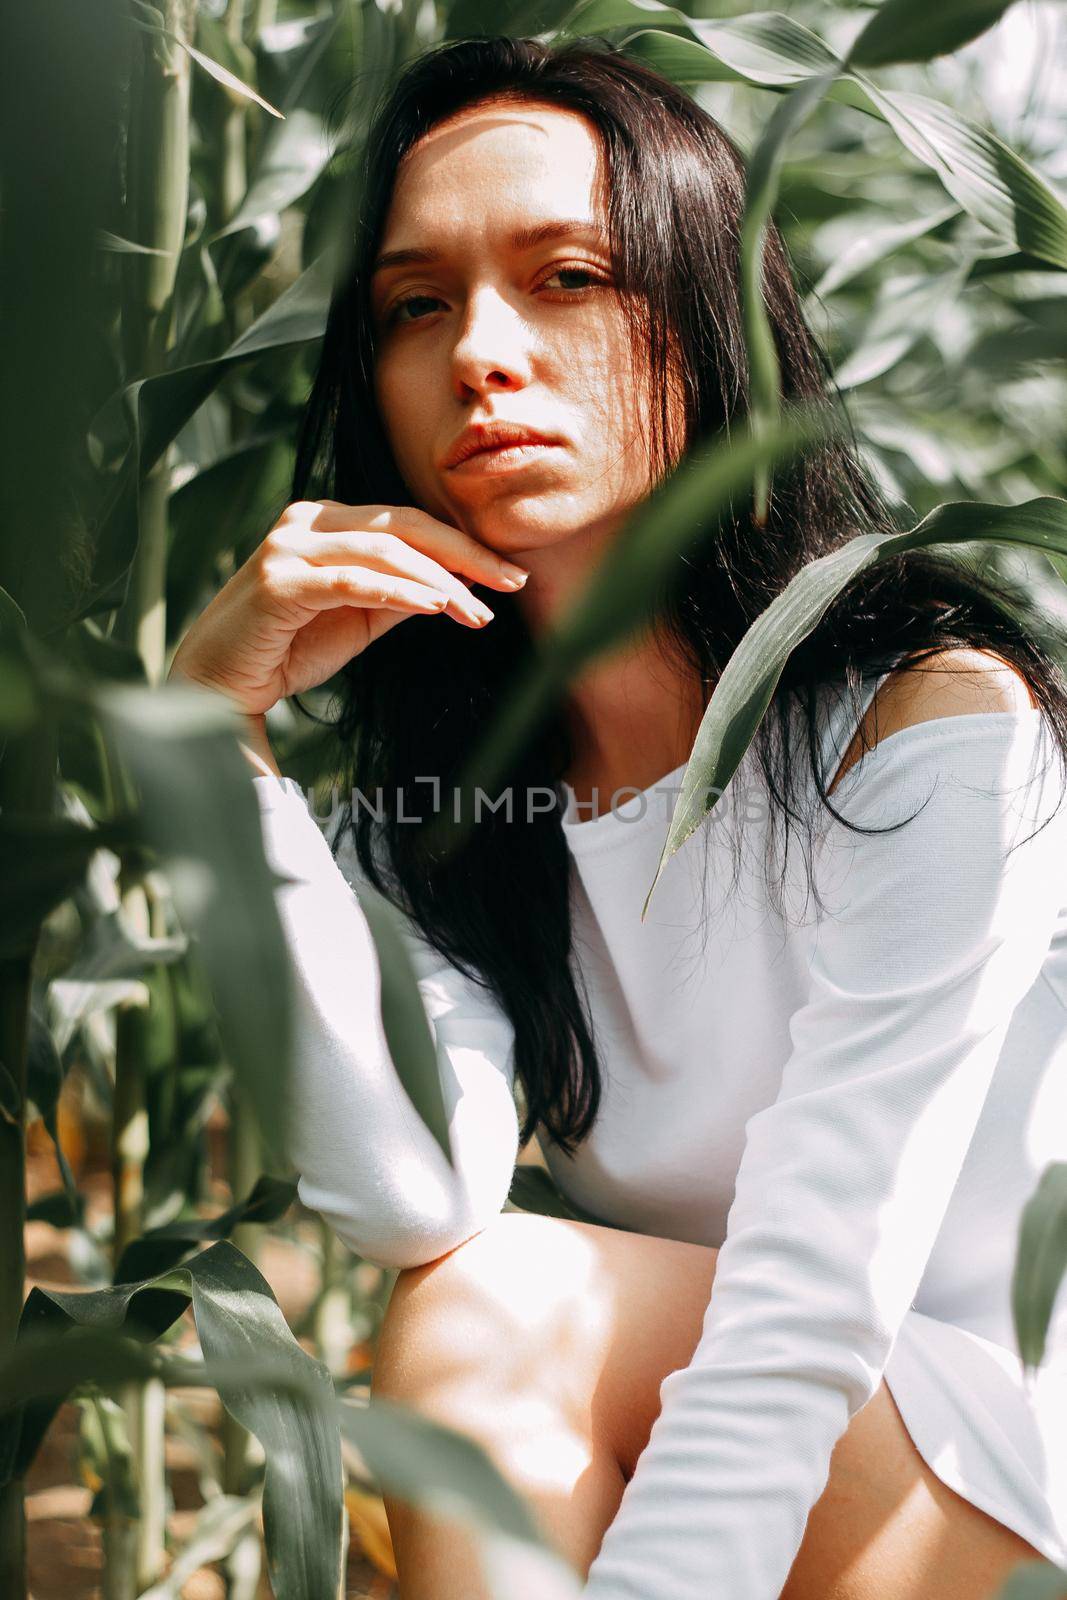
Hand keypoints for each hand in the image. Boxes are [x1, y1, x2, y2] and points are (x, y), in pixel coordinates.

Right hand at [167, 499, 528, 717]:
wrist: (216, 686)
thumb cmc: (286, 651)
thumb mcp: (358, 619)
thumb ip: (400, 595)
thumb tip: (456, 585)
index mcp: (326, 522)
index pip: (407, 524)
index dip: (462, 546)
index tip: (508, 574)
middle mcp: (306, 522)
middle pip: (402, 525)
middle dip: (465, 553)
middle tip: (512, 581)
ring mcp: (288, 547)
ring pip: (383, 550)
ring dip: (439, 582)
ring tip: (477, 611)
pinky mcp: (278, 582)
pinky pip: (352, 582)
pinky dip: (399, 592)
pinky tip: (436, 608)